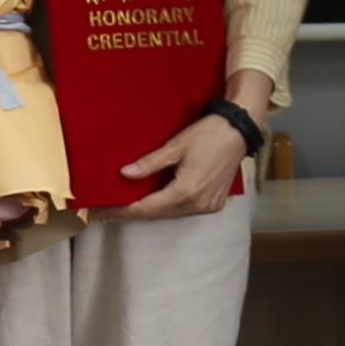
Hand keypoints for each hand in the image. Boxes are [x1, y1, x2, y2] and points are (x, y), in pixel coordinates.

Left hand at [117, 113, 250, 216]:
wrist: (238, 132)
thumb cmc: (208, 134)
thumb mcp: (175, 146)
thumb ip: (150, 163)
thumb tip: (125, 174)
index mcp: (186, 191)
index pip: (147, 208)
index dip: (124, 210)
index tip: (106, 210)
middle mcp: (197, 204)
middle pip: (158, 214)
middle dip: (135, 211)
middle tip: (113, 206)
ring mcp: (208, 206)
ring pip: (172, 213)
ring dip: (153, 209)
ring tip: (132, 202)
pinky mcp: (214, 203)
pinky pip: (185, 210)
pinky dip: (170, 206)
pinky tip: (158, 198)